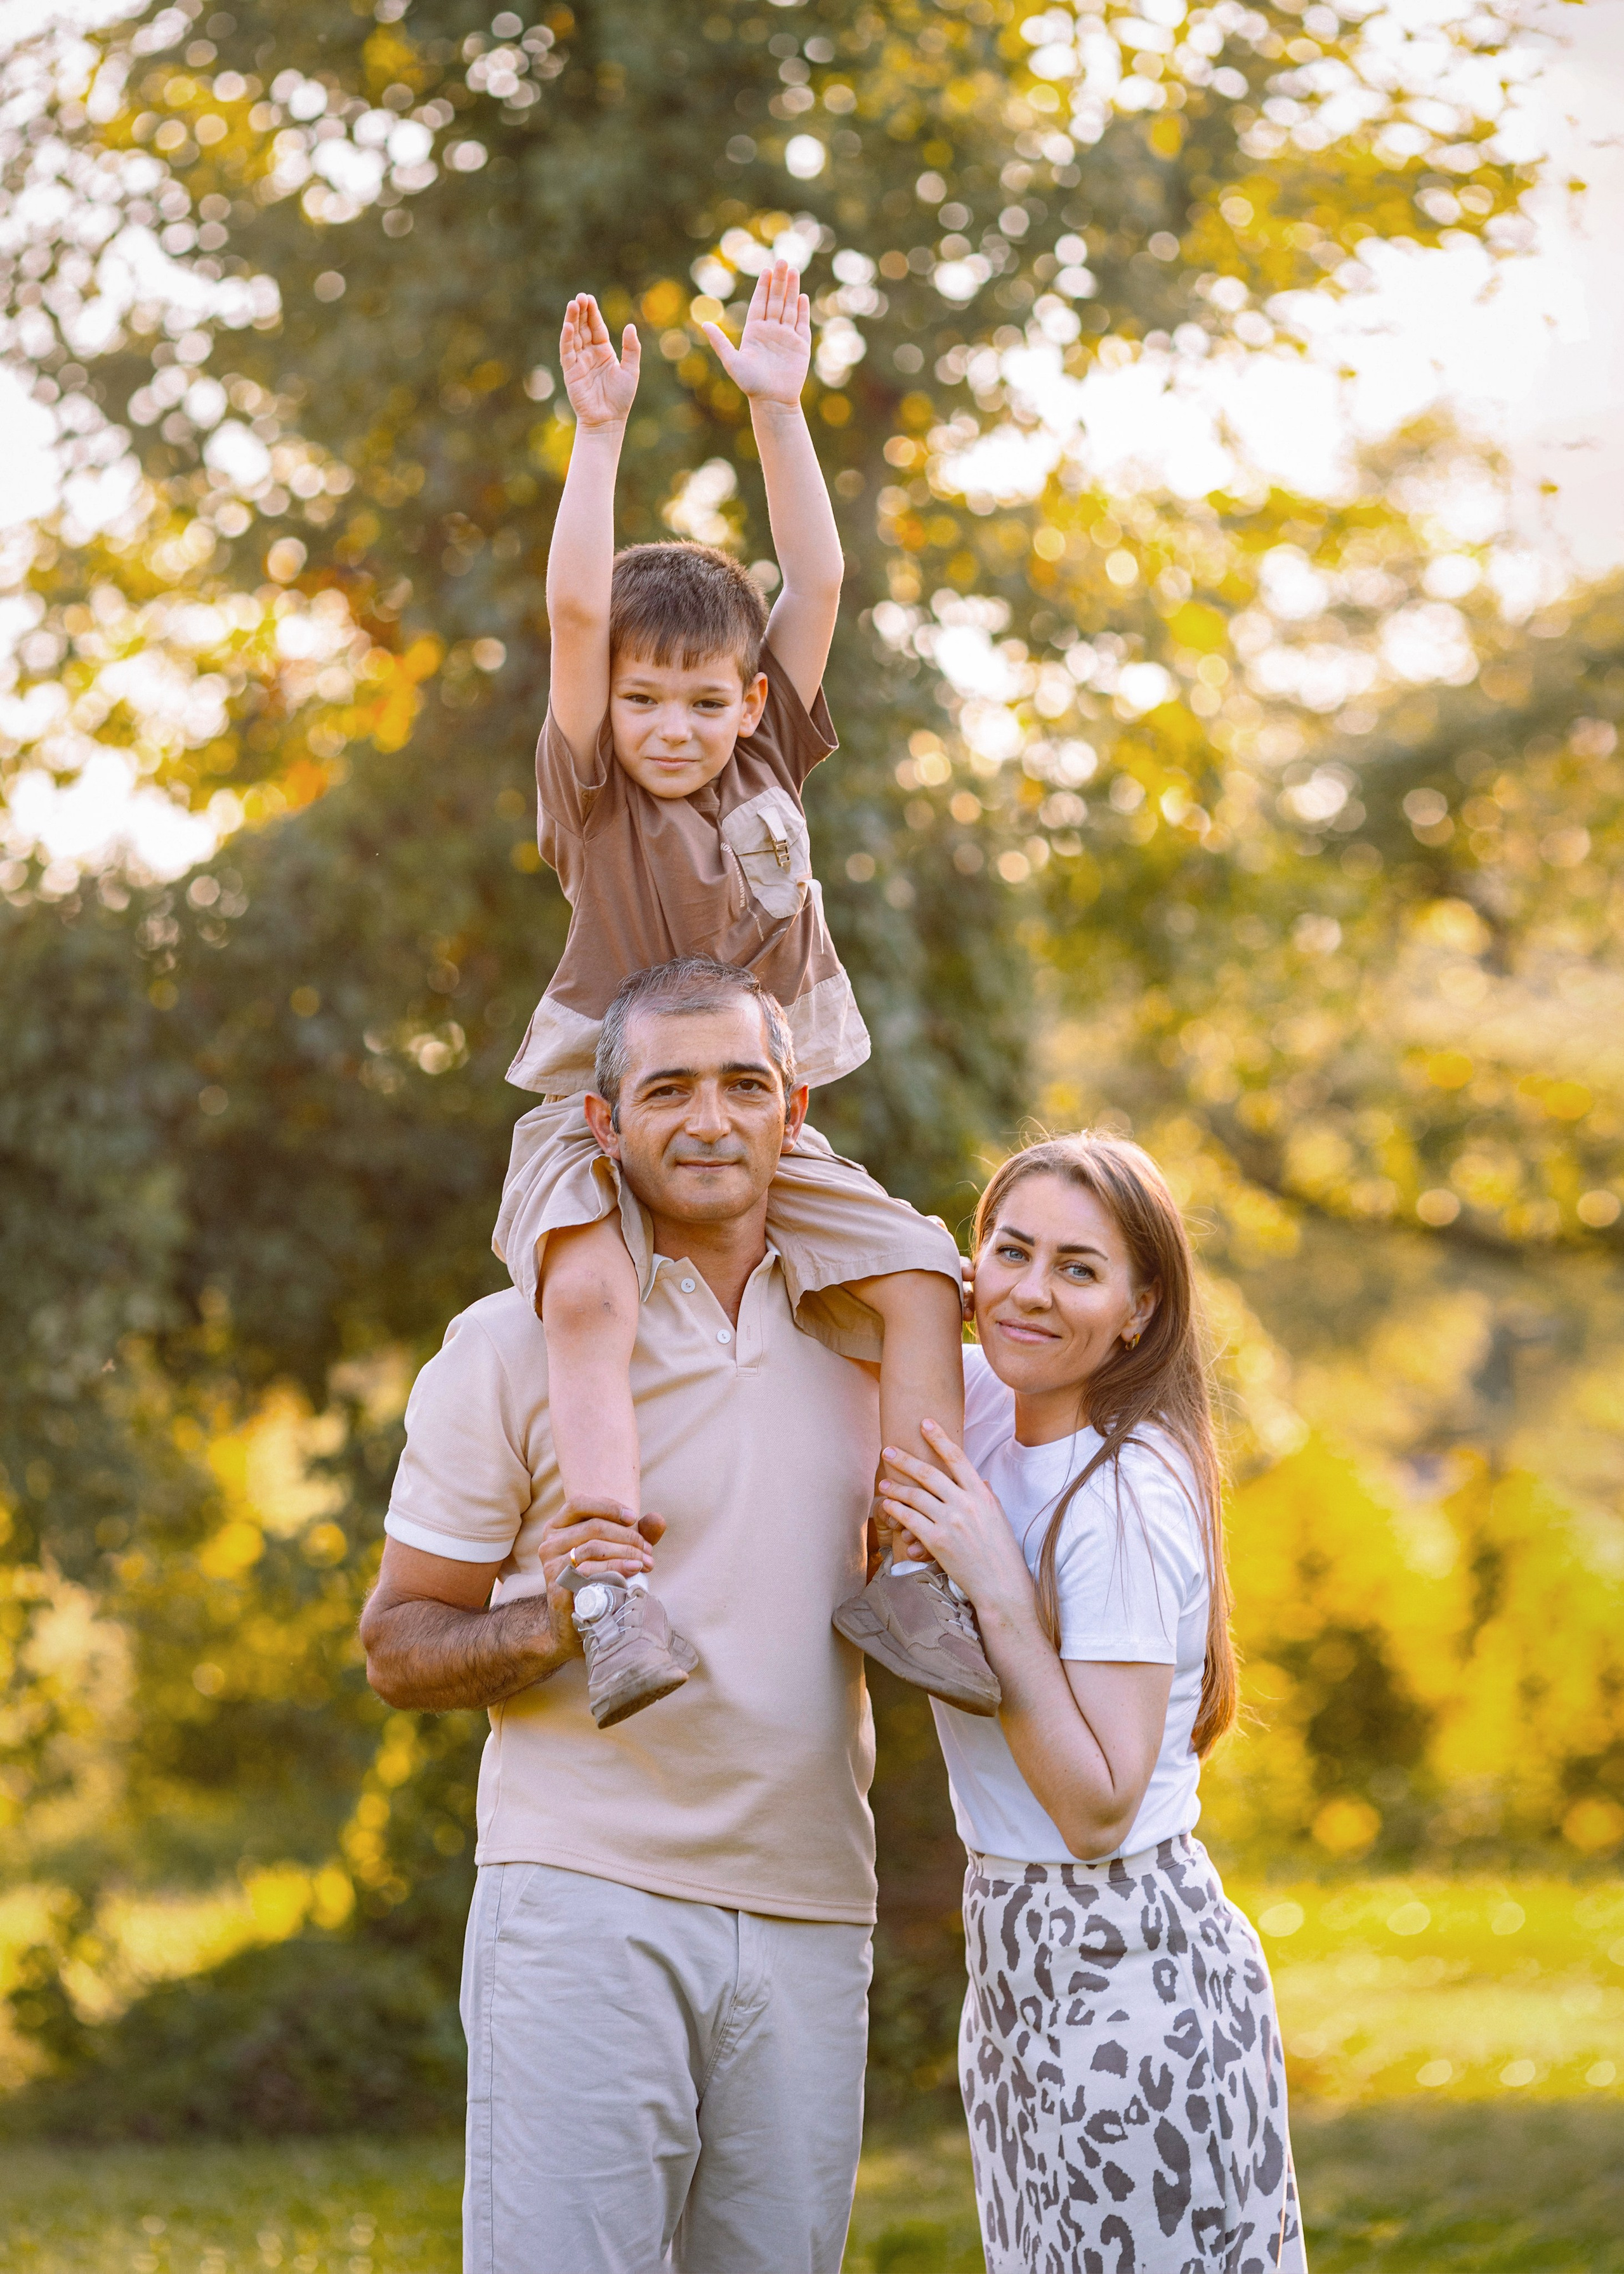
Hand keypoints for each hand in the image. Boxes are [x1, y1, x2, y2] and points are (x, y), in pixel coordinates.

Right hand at [536, 1497, 665, 1656]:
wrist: (575, 1621)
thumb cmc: (598, 1580)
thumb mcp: (617, 1551)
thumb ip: (637, 1533)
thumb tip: (658, 1519)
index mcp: (558, 1527)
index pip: (579, 1503)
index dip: (608, 1506)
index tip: (634, 1518)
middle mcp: (550, 1543)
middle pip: (593, 1527)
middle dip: (627, 1537)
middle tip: (648, 1551)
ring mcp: (551, 1566)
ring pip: (593, 1547)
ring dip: (626, 1553)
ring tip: (645, 1563)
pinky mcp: (557, 1587)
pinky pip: (588, 1571)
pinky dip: (615, 1568)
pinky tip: (633, 1572)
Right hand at [559, 293, 640, 428]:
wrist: (608, 420)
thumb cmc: (621, 399)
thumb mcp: (631, 371)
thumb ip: (631, 349)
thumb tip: (630, 326)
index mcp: (603, 351)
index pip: (596, 327)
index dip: (592, 313)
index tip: (589, 298)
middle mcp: (589, 354)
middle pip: (583, 328)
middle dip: (581, 312)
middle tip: (579, 296)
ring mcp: (579, 362)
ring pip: (573, 336)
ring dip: (572, 320)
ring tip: (573, 304)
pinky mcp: (570, 372)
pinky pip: (567, 352)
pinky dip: (567, 339)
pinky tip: (568, 326)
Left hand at [700, 259, 809, 407]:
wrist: (772, 402)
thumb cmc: (751, 385)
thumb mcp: (732, 361)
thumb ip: (720, 342)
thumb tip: (704, 324)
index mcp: (754, 332)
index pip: (759, 303)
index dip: (763, 287)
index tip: (766, 270)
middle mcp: (771, 331)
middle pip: (776, 300)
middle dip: (779, 281)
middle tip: (783, 261)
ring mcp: (786, 337)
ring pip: (789, 308)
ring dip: (792, 290)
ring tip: (794, 271)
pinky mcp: (800, 346)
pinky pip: (801, 324)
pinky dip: (802, 311)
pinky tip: (802, 297)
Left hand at [878, 1423, 1034, 1618]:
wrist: (1001, 1585)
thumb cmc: (1001, 1552)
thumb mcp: (998, 1517)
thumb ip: (985, 1496)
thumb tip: (978, 1481)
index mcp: (981, 1494)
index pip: (957, 1458)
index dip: (939, 1438)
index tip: (924, 1423)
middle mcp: (965, 1504)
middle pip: (928, 1473)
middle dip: (904, 1460)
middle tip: (887, 1450)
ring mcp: (950, 1522)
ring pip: (915, 1496)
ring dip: (895, 1488)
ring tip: (883, 1483)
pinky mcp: (937, 1542)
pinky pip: (910, 1520)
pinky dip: (896, 1511)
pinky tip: (888, 1506)